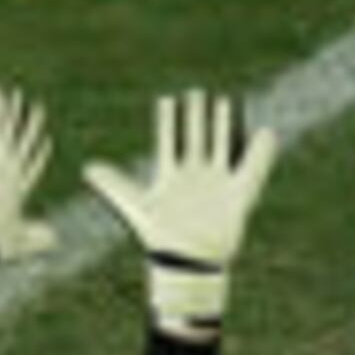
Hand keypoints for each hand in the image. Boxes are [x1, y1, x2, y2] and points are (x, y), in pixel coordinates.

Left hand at [85, 88, 280, 341]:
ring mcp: (216, 183)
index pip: (169, 141)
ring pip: (220, 147)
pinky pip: (251, 169)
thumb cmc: (159, 237)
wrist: (188, 261)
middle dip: (195, 116)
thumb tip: (87, 168)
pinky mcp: (237, 194)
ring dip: (221, 125)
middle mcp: (193, 176)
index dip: (168, 121)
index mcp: (170, 176)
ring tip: (224, 102)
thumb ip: (113, 184)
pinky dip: (261, 153)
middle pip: (195, 138)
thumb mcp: (134, 205)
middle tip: (196, 93)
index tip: (167, 100)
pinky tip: (267, 132)